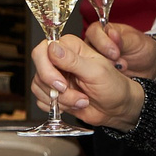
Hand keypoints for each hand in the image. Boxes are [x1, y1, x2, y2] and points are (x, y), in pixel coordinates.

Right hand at [29, 33, 145, 128]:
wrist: (117, 108)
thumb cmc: (113, 86)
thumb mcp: (96, 71)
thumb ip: (73, 60)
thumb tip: (52, 48)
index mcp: (70, 47)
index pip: (43, 49)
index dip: (47, 68)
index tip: (61, 83)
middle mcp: (59, 60)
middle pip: (38, 70)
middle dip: (54, 87)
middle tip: (69, 93)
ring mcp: (56, 77)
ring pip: (39, 87)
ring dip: (60, 99)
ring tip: (81, 100)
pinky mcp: (54, 93)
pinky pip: (41, 100)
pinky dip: (57, 107)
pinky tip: (75, 104)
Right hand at [84, 19, 155, 78]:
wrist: (148, 66)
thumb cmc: (142, 48)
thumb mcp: (135, 41)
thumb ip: (122, 39)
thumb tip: (112, 34)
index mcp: (104, 30)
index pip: (94, 32)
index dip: (102, 42)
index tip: (115, 52)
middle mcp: (97, 43)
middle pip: (88, 48)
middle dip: (104, 57)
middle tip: (119, 63)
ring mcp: (96, 58)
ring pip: (90, 62)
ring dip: (105, 67)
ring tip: (121, 69)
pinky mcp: (97, 71)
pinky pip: (94, 73)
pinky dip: (104, 76)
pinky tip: (116, 76)